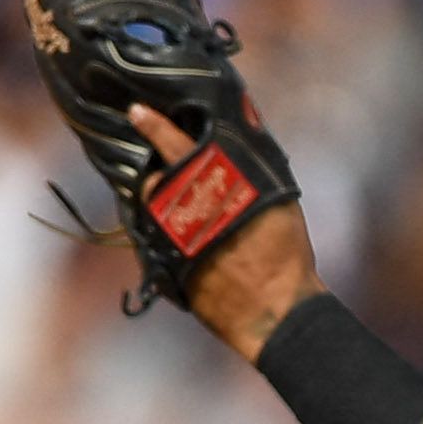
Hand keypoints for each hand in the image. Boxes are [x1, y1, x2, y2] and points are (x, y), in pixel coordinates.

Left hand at [125, 101, 322, 356]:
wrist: (274, 311)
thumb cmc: (285, 254)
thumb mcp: (277, 200)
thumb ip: (251, 171)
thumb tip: (237, 147)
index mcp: (216, 185)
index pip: (177, 146)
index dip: (156, 127)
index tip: (137, 112)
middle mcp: (186, 208)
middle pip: (156, 180)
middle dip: (161, 175)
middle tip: (174, 177)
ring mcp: (172, 238)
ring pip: (153, 210)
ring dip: (162, 206)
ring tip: (187, 216)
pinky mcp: (167, 266)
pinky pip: (157, 240)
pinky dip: (167, 235)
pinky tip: (188, 243)